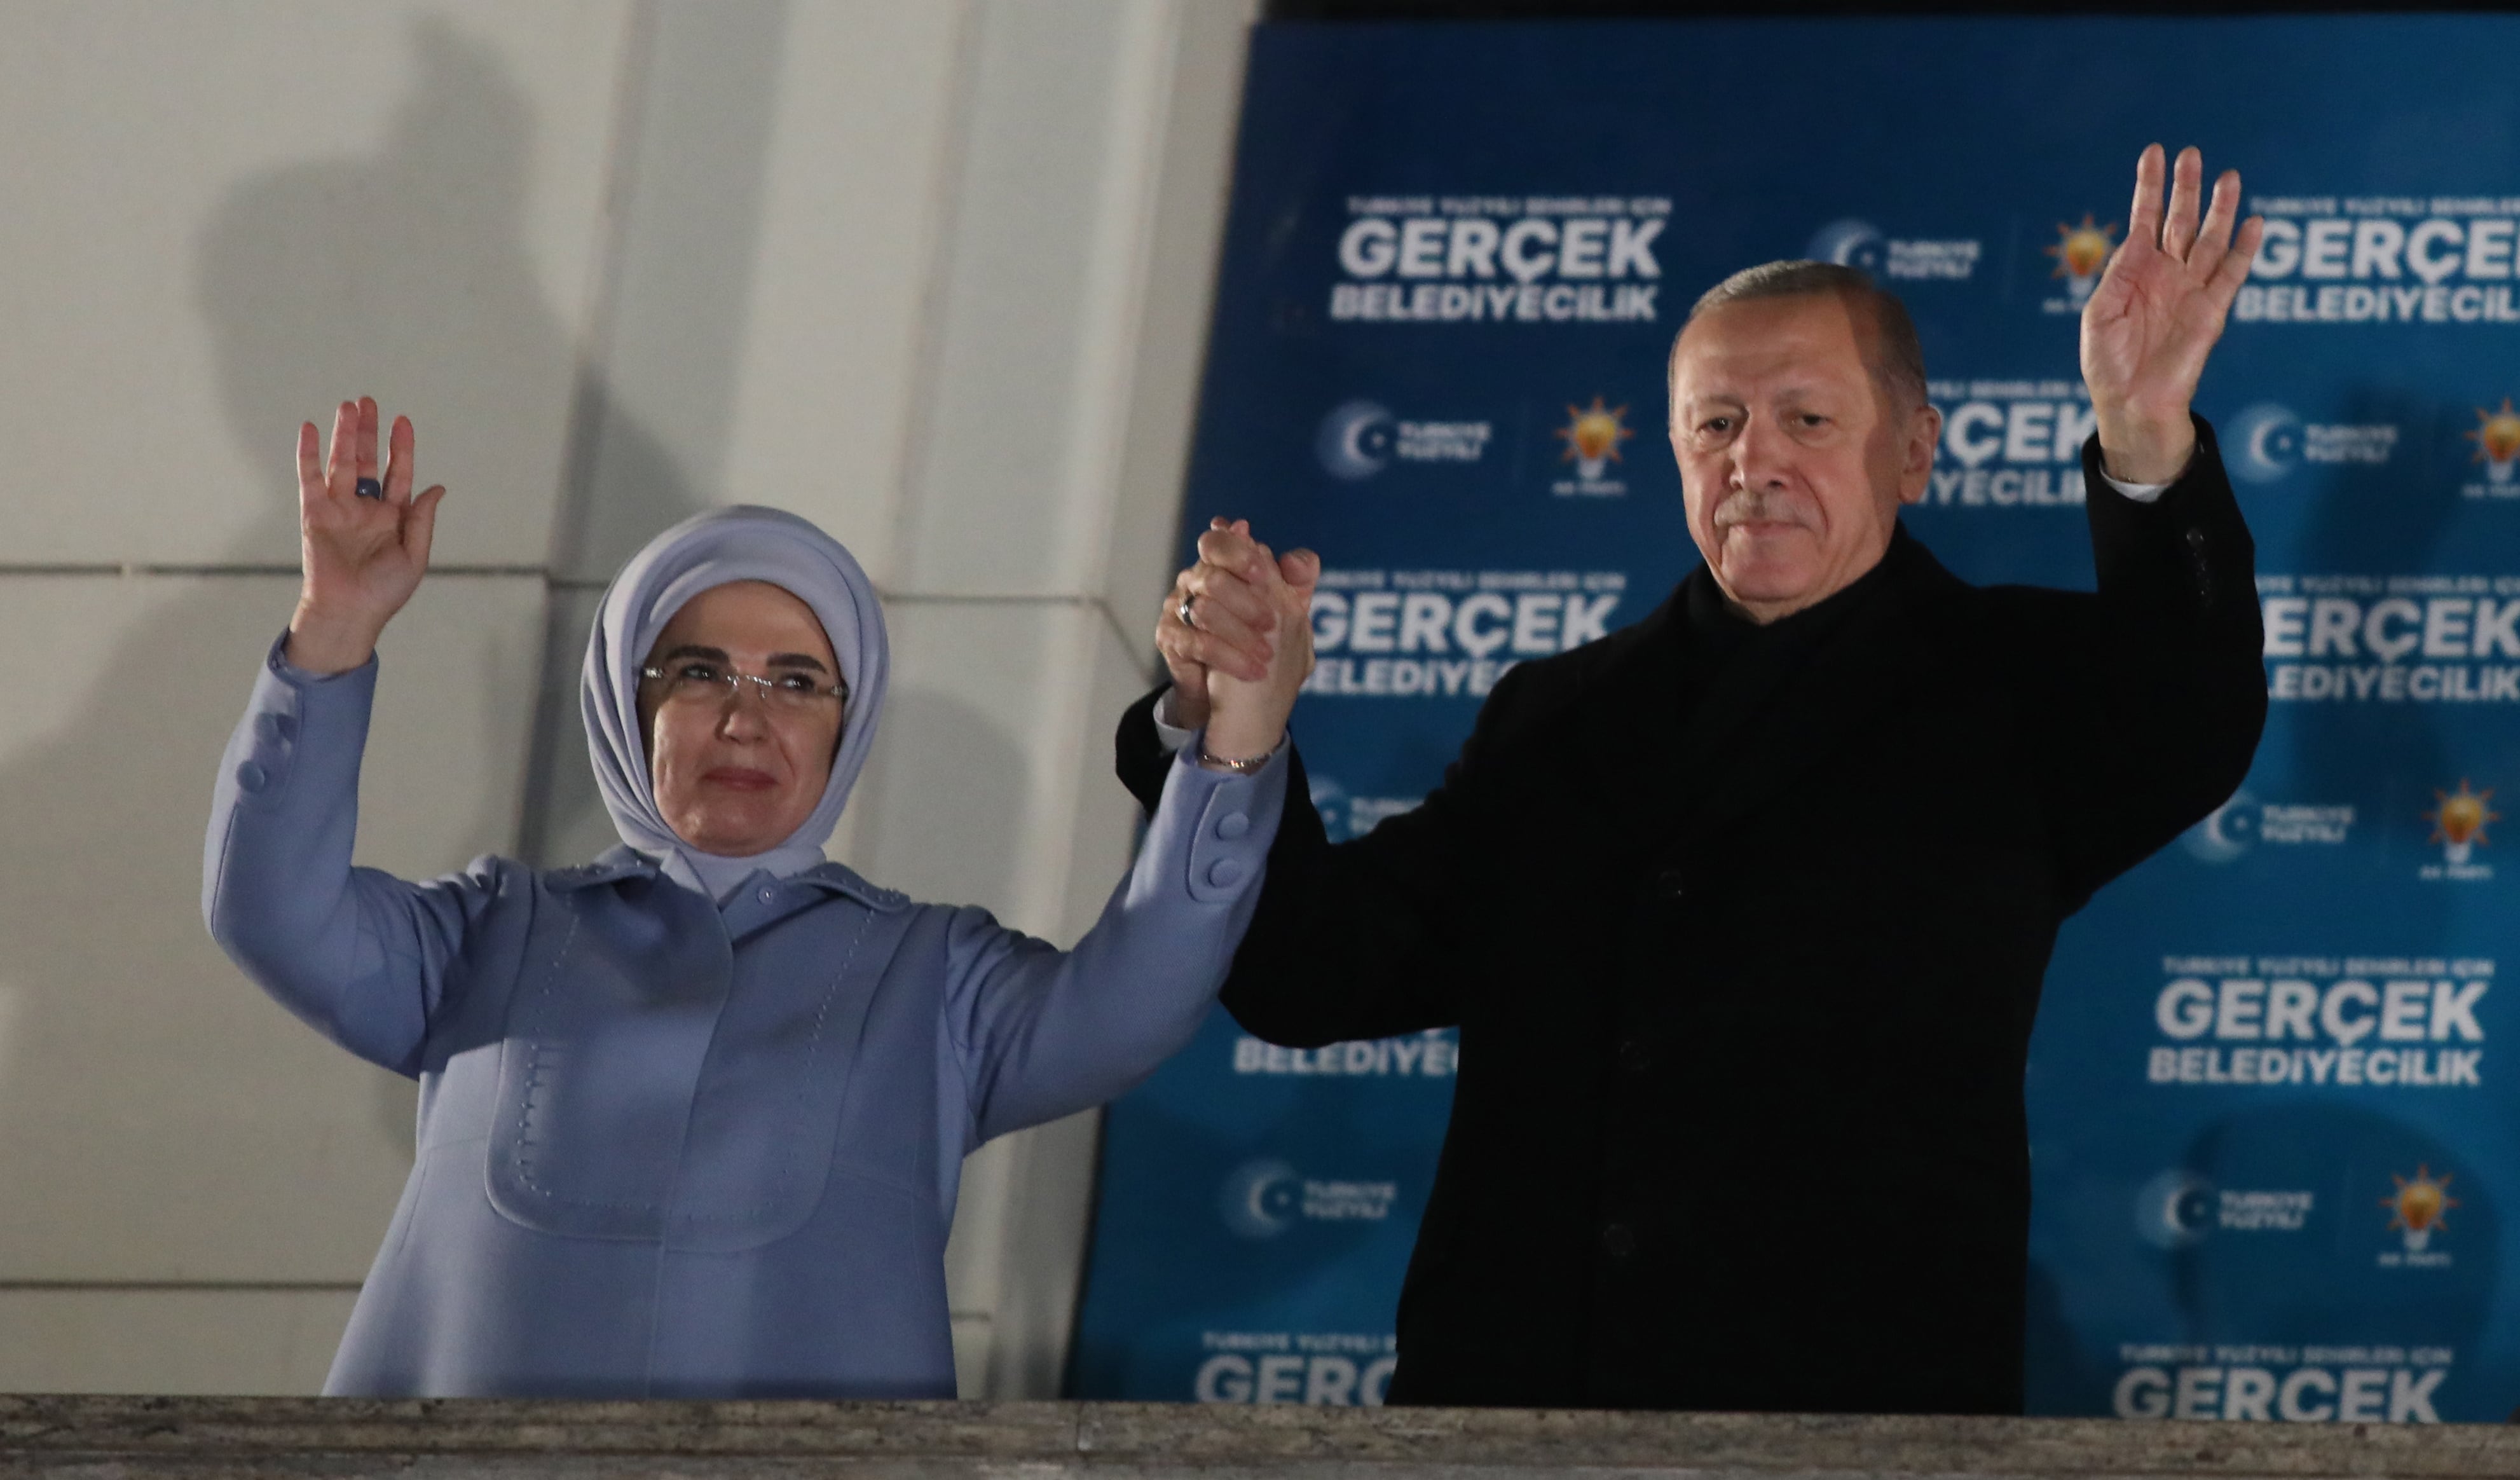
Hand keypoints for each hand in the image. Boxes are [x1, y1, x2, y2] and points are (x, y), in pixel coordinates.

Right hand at [286, 397, 446, 673]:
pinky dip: (309, 454)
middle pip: (366, 460)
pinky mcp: (313, 513)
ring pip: (341, 463)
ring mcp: (338, 508)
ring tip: (348, 406)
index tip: (403, 421)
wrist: (350, 612)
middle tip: (368, 401)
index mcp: (392, 516)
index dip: (400, 447)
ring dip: (344, 435)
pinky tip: (311, 429)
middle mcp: (364, 507)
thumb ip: (422, 519)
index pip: (397, 472)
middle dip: (368, 431)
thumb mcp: (414, 555)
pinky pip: (310, 478)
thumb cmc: (385, 591)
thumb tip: (437, 486)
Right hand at [1154, 517, 1317, 731]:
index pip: (1217, 542)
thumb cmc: (1264, 634)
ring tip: (1267, 654)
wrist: (1239, 685)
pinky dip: (1230, 657)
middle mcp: (1193, 579)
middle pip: (1211, 577)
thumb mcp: (1291, 605)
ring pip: (1203, 610)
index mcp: (1220, 562)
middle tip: (1272, 623)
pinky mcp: (1169, 637)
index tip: (1263, 573)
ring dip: (1240, 634)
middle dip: (1245, 600)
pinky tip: (1253, 671)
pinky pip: (1198, 643)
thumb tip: (1292, 559)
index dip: (1238, 553)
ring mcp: (1177, 606)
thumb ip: (1299, 577)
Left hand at [2081, 144, 2264, 483]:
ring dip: (2221, 209)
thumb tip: (2139, 235)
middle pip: (2181, 221)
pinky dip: (2245, 248)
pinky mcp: (2212, 310)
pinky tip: (2254, 221)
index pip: (2145, 219)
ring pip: (2211, 240)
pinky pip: (2232, 274)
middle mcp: (2166, 275)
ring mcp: (2191, 290)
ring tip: (2229, 176)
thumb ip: (2119, 273)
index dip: (2150, 186)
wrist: (2130, 403)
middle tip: (2192, 153)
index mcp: (2135, 273)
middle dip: (2187, 188)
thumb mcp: (2099, 314)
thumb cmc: (2108, 364)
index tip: (2154, 152)